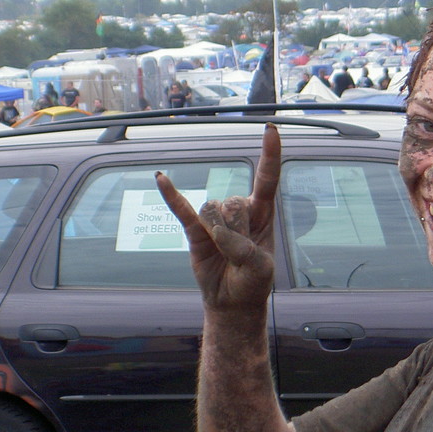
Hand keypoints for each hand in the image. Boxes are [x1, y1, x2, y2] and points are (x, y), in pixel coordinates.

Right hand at [156, 124, 280, 309]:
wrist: (232, 302)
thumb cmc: (253, 282)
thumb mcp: (260, 268)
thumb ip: (244, 249)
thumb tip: (218, 232)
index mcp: (263, 213)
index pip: (267, 178)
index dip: (270, 154)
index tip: (271, 129)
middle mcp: (239, 210)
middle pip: (233, 203)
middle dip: (236, 232)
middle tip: (240, 256)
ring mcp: (215, 219)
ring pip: (212, 211)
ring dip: (218, 236)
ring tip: (224, 255)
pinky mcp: (194, 231)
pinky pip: (182, 210)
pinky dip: (171, 195)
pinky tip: (161, 178)